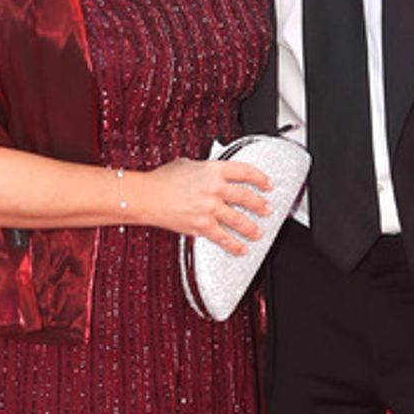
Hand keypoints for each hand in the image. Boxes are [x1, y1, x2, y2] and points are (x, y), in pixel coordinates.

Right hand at [140, 157, 271, 253]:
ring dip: (251, 227)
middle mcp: (215, 188)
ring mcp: (209, 208)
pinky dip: (234, 245)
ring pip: (239, 220)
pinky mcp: (202, 226)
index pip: (245, 172)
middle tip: (267, 210)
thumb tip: (215, 174)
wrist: (146, 196)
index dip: (260, 178)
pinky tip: (241, 248)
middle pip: (246, 197)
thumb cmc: (162, 180)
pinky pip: (223, 238)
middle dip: (260, 205)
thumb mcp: (188, 165)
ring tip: (258, 232)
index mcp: (213, 170)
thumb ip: (205, 169)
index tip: (267, 184)